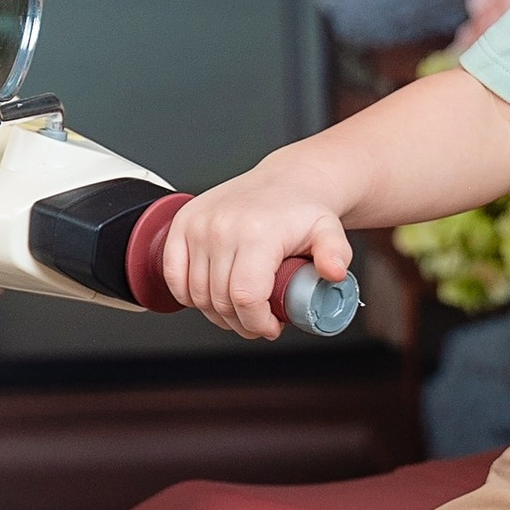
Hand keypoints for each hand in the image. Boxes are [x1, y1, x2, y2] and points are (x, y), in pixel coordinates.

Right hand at [162, 169, 353, 339]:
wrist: (286, 181)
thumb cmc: (304, 211)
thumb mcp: (329, 231)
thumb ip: (336, 253)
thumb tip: (335, 272)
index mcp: (258, 232)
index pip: (245, 297)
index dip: (256, 323)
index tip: (270, 327)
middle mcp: (223, 227)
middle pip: (221, 301)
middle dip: (241, 323)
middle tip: (258, 324)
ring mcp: (199, 225)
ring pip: (197, 293)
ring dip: (216, 314)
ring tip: (239, 311)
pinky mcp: (182, 224)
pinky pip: (173, 274)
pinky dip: (186, 294)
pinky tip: (207, 298)